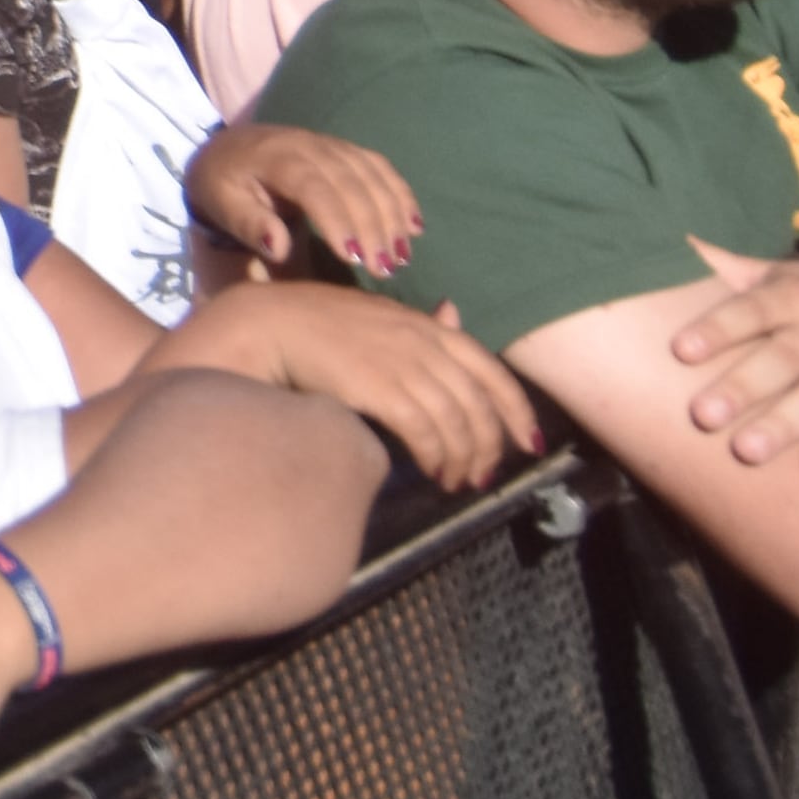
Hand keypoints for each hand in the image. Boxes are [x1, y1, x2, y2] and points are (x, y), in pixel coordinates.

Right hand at [178, 281, 536, 489]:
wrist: (270, 325)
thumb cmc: (319, 322)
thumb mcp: (380, 316)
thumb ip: (422, 325)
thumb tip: (455, 316)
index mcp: (430, 327)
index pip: (492, 370)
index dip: (517, 410)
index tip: (528, 443)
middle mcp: (425, 343)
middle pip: (479, 404)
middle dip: (489, 446)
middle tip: (483, 476)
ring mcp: (405, 365)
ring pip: (456, 423)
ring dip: (463, 459)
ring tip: (456, 482)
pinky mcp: (383, 390)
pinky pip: (426, 432)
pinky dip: (437, 457)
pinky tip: (432, 471)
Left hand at [186, 122, 423, 277]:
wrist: (224, 150)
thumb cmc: (222, 185)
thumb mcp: (221, 205)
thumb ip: (249, 225)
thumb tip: (280, 248)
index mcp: (276, 157)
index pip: (313, 187)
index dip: (337, 220)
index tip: (354, 257)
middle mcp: (309, 144)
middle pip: (351, 183)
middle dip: (373, 226)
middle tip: (385, 269)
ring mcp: (331, 144)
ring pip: (372, 176)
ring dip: (393, 215)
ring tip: (401, 256)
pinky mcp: (345, 150)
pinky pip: (380, 168)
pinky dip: (401, 195)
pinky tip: (415, 226)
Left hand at [672, 238, 798, 471]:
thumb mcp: (793, 277)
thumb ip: (735, 269)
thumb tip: (674, 240)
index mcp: (798, 297)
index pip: (753, 309)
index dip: (718, 328)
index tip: (680, 350)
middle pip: (783, 359)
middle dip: (743, 387)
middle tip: (702, 416)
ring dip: (785, 424)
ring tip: (746, 452)